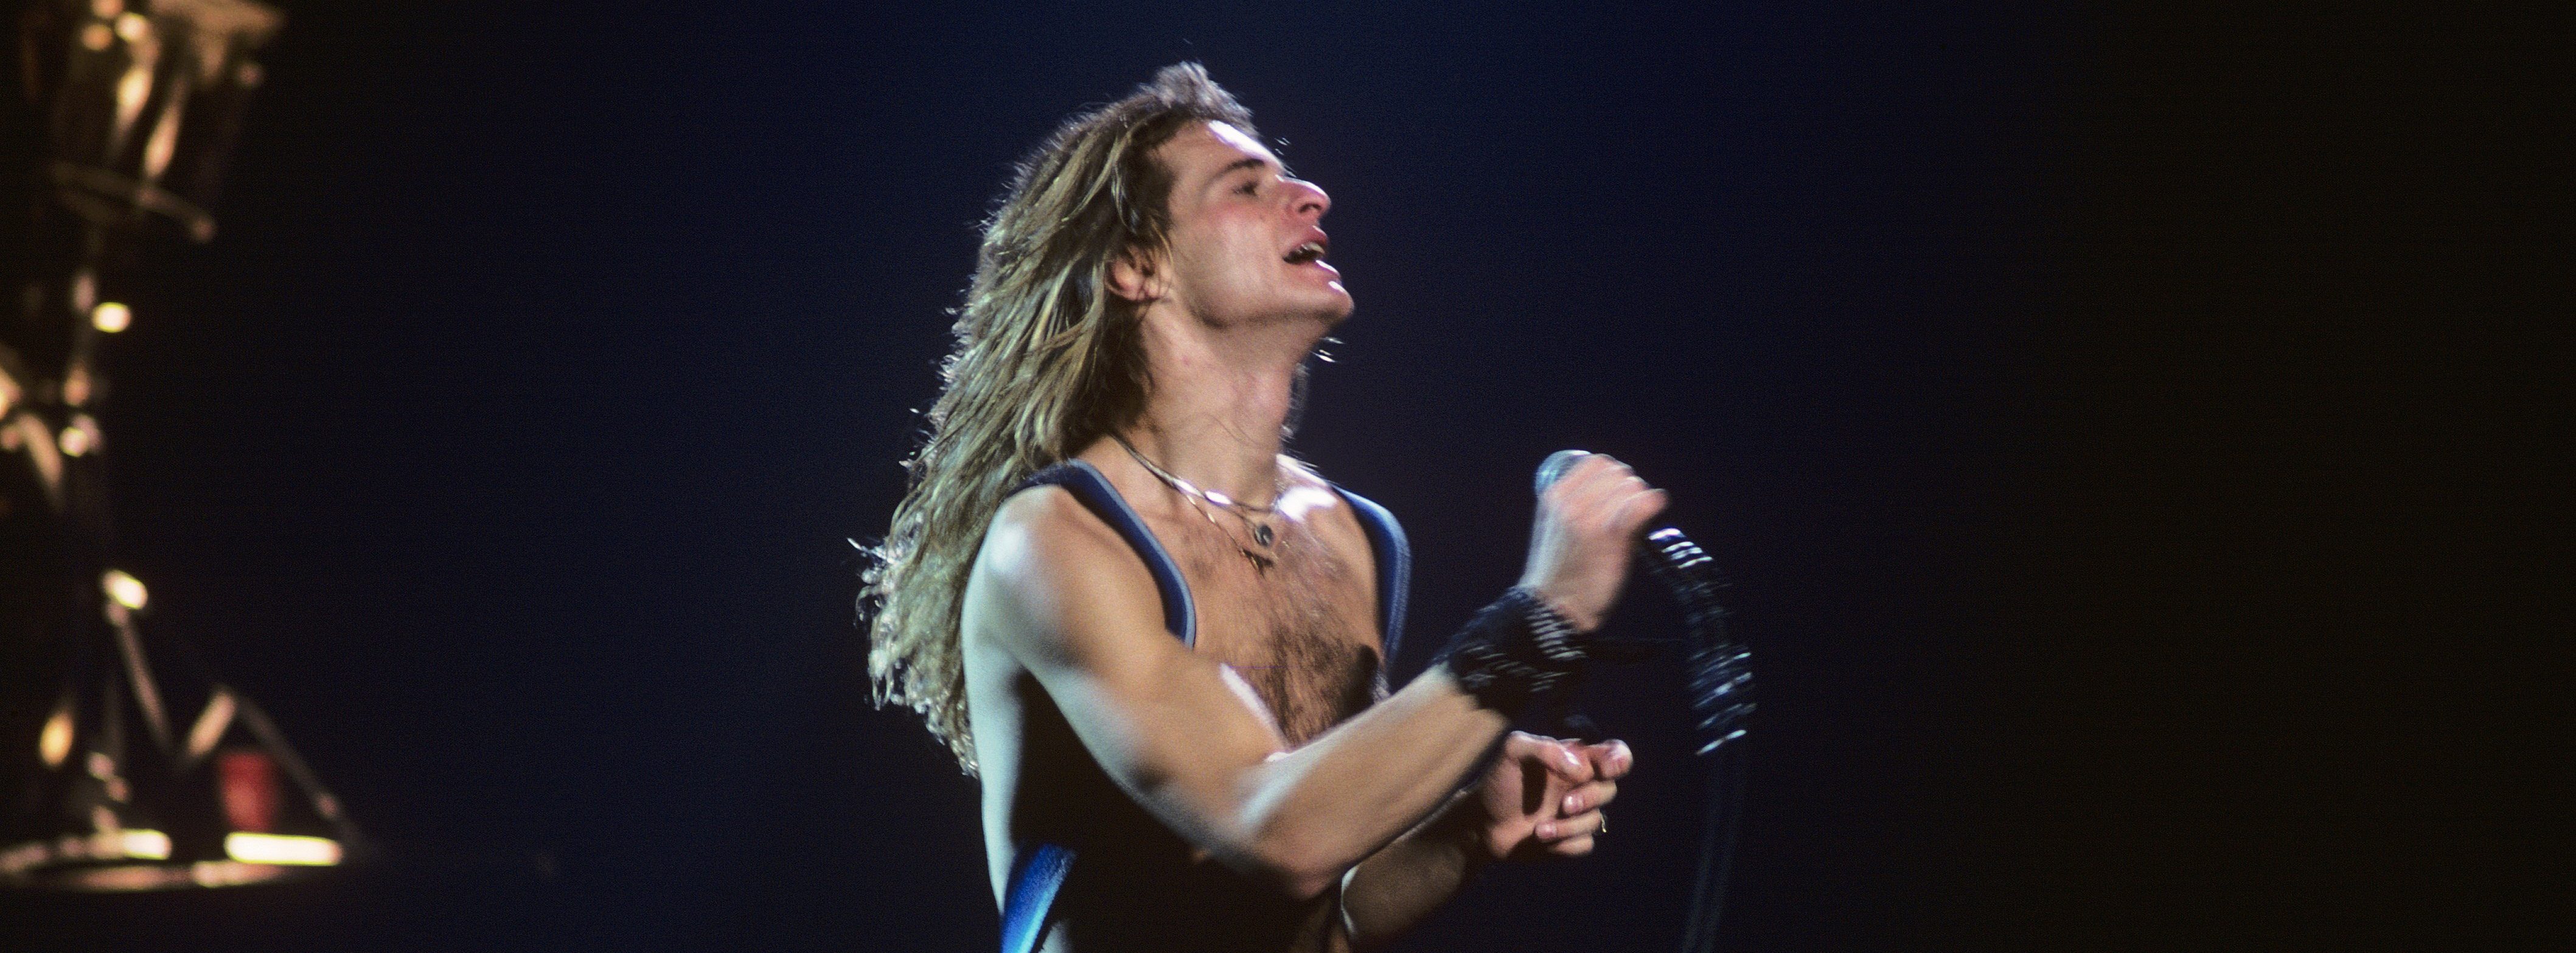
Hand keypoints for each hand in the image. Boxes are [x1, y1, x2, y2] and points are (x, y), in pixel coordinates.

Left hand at [1467, 731, 1634, 859]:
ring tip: (1538, 829)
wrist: (1481, 823)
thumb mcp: (1513, 752)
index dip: (1619, 759)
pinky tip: (1542, 839)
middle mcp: (1580, 786)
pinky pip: (1585, 844)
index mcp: (1574, 760)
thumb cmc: (1499, 783)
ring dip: (1568, 827)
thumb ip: (1545, 748)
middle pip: (1610, 790)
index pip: (1614, 754)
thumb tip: (1580, 769)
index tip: (1606, 768)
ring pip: (1596, 821)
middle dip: (1589, 799)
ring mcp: (1576, 814)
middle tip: (1564, 805)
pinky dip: (1565, 844)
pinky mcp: (1570, 839)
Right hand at [1519, 452, 1666, 630]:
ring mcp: (1591, 519)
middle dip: (1629, 486)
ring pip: (1631, 487)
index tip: (1619, 491)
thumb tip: (1612, 490)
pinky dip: (1654, 502)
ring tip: (1639, 515)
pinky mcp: (1611, 536)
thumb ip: (1573, 505)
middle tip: (1632, 507)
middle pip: (1616, 472)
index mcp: (1554, 497)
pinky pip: (1642, 505)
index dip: (1613, 473)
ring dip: (1641, 498)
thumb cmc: (1557, 572)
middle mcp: (1571, 503)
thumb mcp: (1553, 527)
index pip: (1594, 463)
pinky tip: (1657, 505)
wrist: (1553, 608)